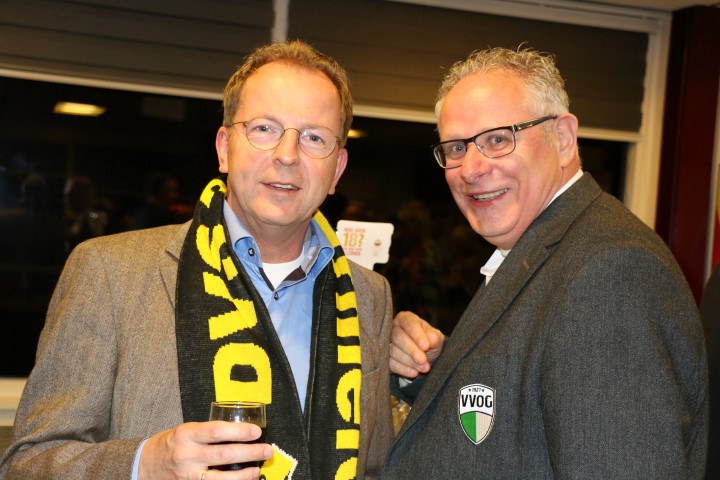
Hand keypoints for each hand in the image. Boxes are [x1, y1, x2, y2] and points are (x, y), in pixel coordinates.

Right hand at [139, 420, 273, 479]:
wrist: (144, 465)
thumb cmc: (171, 444)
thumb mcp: (185, 431)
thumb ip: (207, 432)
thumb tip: (240, 431)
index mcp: (187, 434)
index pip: (217, 431)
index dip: (239, 431)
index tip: (256, 432)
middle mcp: (187, 455)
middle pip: (224, 454)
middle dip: (250, 453)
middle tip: (267, 450)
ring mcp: (188, 475)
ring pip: (222, 478)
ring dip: (244, 475)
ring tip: (258, 470)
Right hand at [390, 311, 444, 378]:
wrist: (426, 358)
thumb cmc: (430, 343)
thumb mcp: (436, 338)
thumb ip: (434, 338)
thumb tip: (431, 339)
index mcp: (406, 319)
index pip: (409, 324)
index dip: (417, 335)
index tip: (426, 346)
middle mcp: (394, 328)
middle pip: (398, 337)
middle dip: (412, 350)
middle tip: (424, 360)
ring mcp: (387, 343)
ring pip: (393, 352)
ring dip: (410, 361)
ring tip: (423, 368)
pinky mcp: (384, 358)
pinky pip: (390, 364)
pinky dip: (403, 369)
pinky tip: (414, 373)